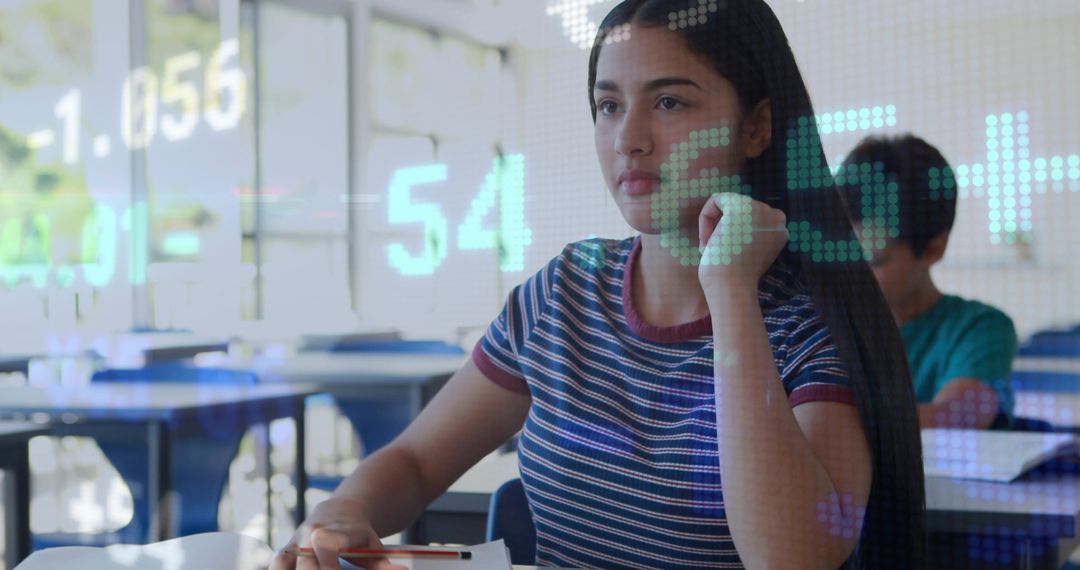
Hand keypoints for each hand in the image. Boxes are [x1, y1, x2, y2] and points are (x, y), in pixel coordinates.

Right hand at [269, 498, 405, 569]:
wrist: (337, 513)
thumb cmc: (359, 536)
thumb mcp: (374, 547)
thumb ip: (384, 566)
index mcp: (336, 533)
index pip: (328, 544)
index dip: (328, 561)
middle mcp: (310, 536)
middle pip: (305, 562)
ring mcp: (294, 543)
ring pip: (281, 563)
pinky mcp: (282, 552)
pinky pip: (273, 566)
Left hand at [697, 192, 788, 293]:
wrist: (732, 290)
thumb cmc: (732, 280)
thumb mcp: (746, 254)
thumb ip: (746, 236)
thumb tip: (733, 222)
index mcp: (780, 231)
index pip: (749, 220)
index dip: (732, 237)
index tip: (727, 257)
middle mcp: (777, 218)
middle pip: (738, 210)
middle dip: (722, 230)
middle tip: (719, 255)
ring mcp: (761, 210)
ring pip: (727, 204)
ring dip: (713, 226)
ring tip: (713, 249)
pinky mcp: (741, 206)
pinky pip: (716, 200)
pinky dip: (705, 218)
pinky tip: (708, 241)